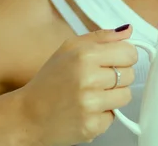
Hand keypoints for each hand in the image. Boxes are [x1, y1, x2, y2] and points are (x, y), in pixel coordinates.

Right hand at [19, 24, 137, 145]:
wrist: (27, 116)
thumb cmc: (49, 81)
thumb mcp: (70, 48)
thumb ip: (102, 37)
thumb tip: (128, 30)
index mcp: (85, 55)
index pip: (130, 52)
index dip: (125, 56)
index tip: (115, 60)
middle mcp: (88, 79)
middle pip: (130, 74)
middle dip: (119, 76)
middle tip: (98, 79)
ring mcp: (90, 104)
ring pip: (126, 96)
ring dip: (113, 96)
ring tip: (93, 94)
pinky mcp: (91, 126)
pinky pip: (114, 116)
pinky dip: (103, 114)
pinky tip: (87, 109)